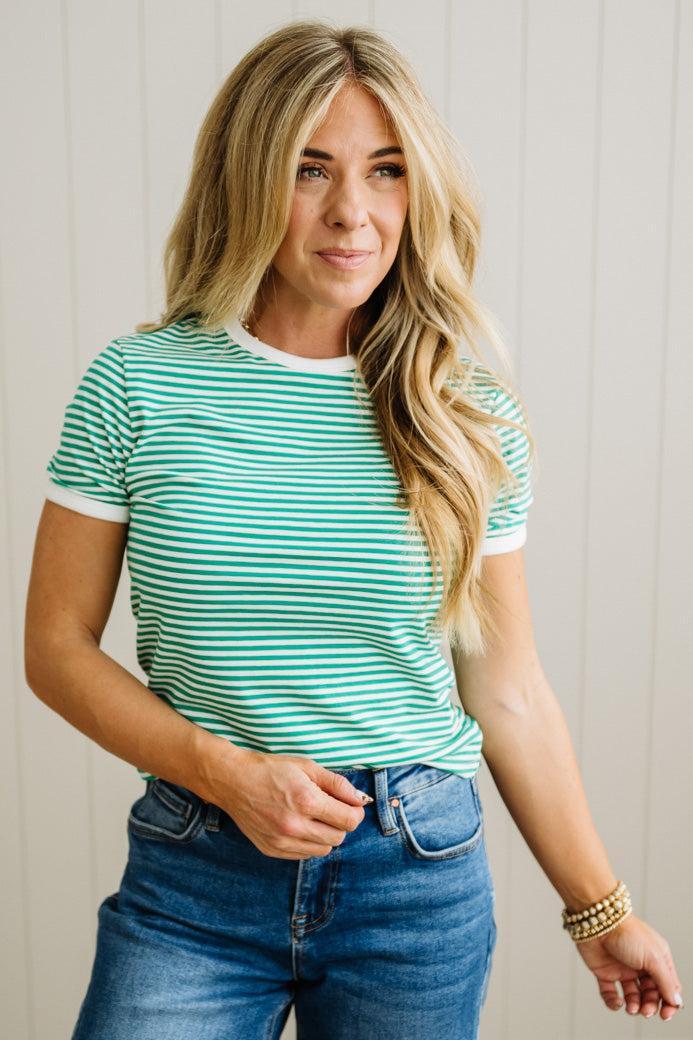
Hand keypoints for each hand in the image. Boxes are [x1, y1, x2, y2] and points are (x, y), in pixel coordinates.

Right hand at [203, 747, 370, 859]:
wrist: (233, 781)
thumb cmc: (271, 769)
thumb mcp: (307, 767)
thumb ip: (337, 784)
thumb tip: (360, 799)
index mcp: (306, 801)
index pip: (349, 820)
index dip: (355, 811)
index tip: (351, 804)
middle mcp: (295, 825)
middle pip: (339, 837)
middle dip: (341, 823)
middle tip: (330, 807)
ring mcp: (282, 841)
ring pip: (323, 849)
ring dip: (325, 834)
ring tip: (313, 816)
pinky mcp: (272, 850)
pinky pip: (304, 855)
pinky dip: (308, 842)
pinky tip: (299, 824)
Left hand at [574, 912, 683, 1021]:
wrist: (597, 921)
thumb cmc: (627, 932)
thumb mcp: (654, 957)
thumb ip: (665, 982)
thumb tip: (676, 1002)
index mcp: (657, 959)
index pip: (668, 987)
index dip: (669, 1002)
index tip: (665, 1015)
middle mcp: (641, 965)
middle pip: (651, 994)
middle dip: (650, 1005)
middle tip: (646, 1011)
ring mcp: (623, 969)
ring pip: (633, 996)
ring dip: (634, 1006)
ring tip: (631, 1008)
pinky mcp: (605, 972)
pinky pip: (610, 994)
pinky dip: (614, 1002)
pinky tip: (617, 1002)